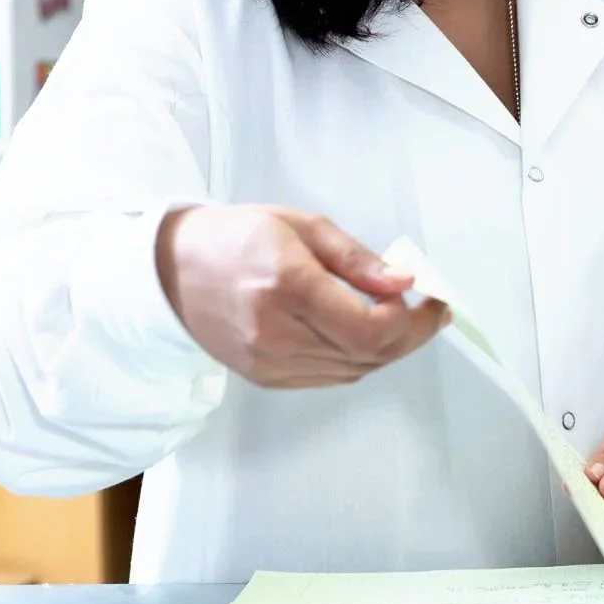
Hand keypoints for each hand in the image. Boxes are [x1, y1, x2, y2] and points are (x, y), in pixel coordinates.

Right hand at [154, 205, 446, 388]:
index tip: (433, 298)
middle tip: (433, 311)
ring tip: (400, 316)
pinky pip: (331, 376)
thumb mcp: (302, 226)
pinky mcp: (266, 377)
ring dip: (389, 348)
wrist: (170, 271)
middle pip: (370, 355)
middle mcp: (276, 332)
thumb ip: (357, 259)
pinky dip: (358, 358)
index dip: (413, 321)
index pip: (370, 328)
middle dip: (413, 335)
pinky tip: (364, 332)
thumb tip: (404, 281)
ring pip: (355, 370)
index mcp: (287, 286)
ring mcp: (269, 361)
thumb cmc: (237, 238)